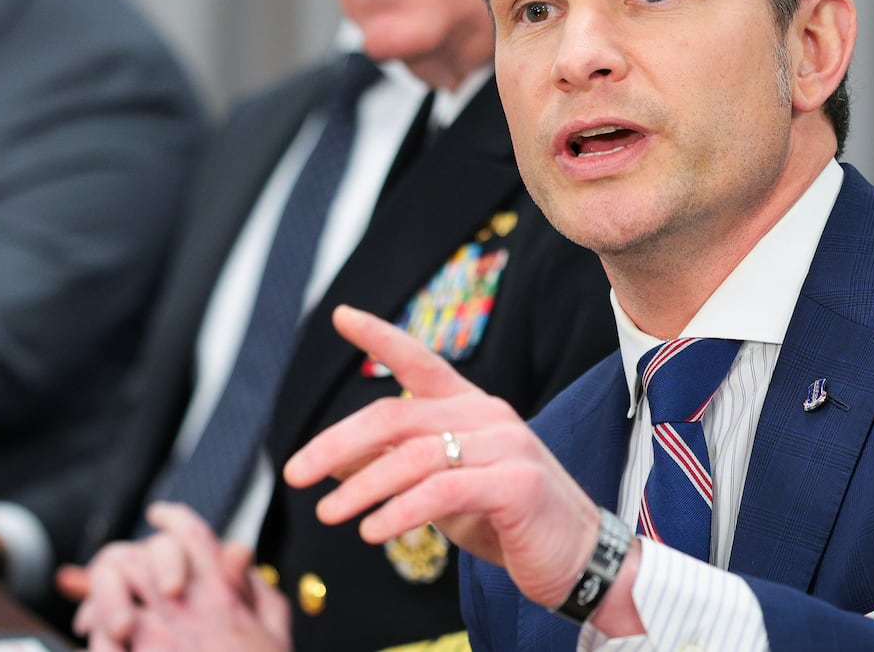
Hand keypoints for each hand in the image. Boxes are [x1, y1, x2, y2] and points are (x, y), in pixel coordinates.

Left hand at [64, 503, 280, 650]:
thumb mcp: (275, 634)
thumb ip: (259, 592)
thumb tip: (242, 562)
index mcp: (222, 599)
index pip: (193, 536)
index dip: (173, 517)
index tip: (161, 513)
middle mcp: (185, 610)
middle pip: (144, 552)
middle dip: (132, 552)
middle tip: (127, 562)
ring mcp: (153, 639)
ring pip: (114, 586)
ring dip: (107, 589)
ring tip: (110, 601)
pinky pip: (100, 635)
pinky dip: (98, 632)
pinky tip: (103, 636)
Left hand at [282, 306, 599, 608]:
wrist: (579, 558)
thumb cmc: (507, 522)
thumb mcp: (441, 492)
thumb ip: (396, 469)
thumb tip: (333, 461)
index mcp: (471, 409)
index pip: (421, 361)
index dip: (380, 336)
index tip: (340, 316)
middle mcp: (488, 416)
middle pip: (396, 416)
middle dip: (336, 443)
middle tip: (294, 475)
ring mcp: (507, 445)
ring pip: (415, 456)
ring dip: (362, 487)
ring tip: (328, 516)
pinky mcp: (518, 483)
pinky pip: (442, 492)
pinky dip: (400, 512)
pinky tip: (372, 532)